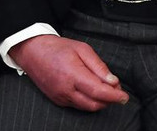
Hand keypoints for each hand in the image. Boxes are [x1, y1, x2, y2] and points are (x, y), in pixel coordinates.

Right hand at [10, 34, 128, 111]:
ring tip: (104, 88)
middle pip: (95, 104)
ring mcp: (60, 97)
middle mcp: (66, 89)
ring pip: (87, 107)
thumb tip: (113, 81)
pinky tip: (90, 90)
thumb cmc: (56, 48)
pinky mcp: (57, 100)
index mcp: (73, 74)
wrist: (32, 52)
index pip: (99, 92)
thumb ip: (99, 66)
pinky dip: (88, 101)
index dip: (115, 96)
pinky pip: (78, 105)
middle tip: (116, 90)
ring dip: (100, 102)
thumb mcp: (82, 49)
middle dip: (109, 100)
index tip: (124, 96)